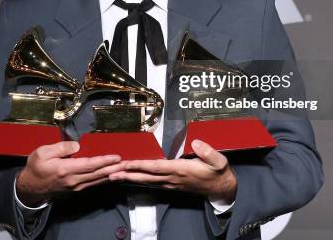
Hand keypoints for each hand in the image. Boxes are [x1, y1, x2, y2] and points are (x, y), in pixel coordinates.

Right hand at [16, 141, 124, 206]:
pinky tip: (110, 175)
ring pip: (97, 180)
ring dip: (111, 173)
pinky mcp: (76, 188)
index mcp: (66, 170)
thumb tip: (77, 145)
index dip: (104, 160)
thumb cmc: (36, 168)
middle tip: (127, 163)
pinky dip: (103, 178)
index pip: (90, 164)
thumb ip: (61, 148)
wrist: (30, 187)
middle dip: (114, 168)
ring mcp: (75, 186)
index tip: (116, 157)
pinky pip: (93, 183)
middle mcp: (73, 180)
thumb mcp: (42, 152)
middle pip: (98, 173)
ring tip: (123, 168)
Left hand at [108, 139, 236, 201]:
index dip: (140, 165)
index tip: (126, 164)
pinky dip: (139, 179)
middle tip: (110, 173)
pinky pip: (151, 182)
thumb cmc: (218, 173)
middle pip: (146, 177)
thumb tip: (197, 143)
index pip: (156, 167)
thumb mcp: (219, 162)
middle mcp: (172, 178)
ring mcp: (171, 183)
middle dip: (127, 175)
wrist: (221, 189)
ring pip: (146, 180)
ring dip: (130, 178)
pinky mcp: (171, 185)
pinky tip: (131, 178)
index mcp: (180, 170)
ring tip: (114, 175)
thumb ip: (208, 152)